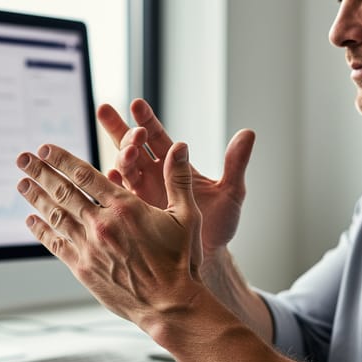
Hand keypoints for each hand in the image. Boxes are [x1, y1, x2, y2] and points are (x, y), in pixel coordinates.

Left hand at [16, 142, 205, 330]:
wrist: (168, 304)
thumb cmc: (180, 260)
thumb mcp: (186, 215)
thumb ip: (179, 179)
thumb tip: (180, 146)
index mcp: (125, 207)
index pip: (85, 175)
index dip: (62, 159)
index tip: (45, 149)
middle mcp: (102, 224)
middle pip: (63, 191)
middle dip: (40, 172)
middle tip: (22, 159)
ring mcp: (89, 247)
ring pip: (56, 216)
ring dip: (36, 198)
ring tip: (22, 184)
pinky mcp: (83, 268)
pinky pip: (56, 245)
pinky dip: (41, 231)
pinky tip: (32, 220)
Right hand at [98, 99, 255, 257]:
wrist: (208, 257)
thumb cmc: (220, 224)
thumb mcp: (231, 192)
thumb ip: (236, 163)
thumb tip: (248, 133)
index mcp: (175, 165)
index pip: (157, 136)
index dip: (146, 120)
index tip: (136, 105)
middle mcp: (155, 176)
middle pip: (131, 146)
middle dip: (120, 130)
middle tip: (115, 118)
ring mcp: (142, 195)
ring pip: (123, 168)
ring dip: (123, 157)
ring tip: (128, 152)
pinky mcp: (134, 214)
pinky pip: (118, 198)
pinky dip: (114, 186)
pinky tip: (113, 177)